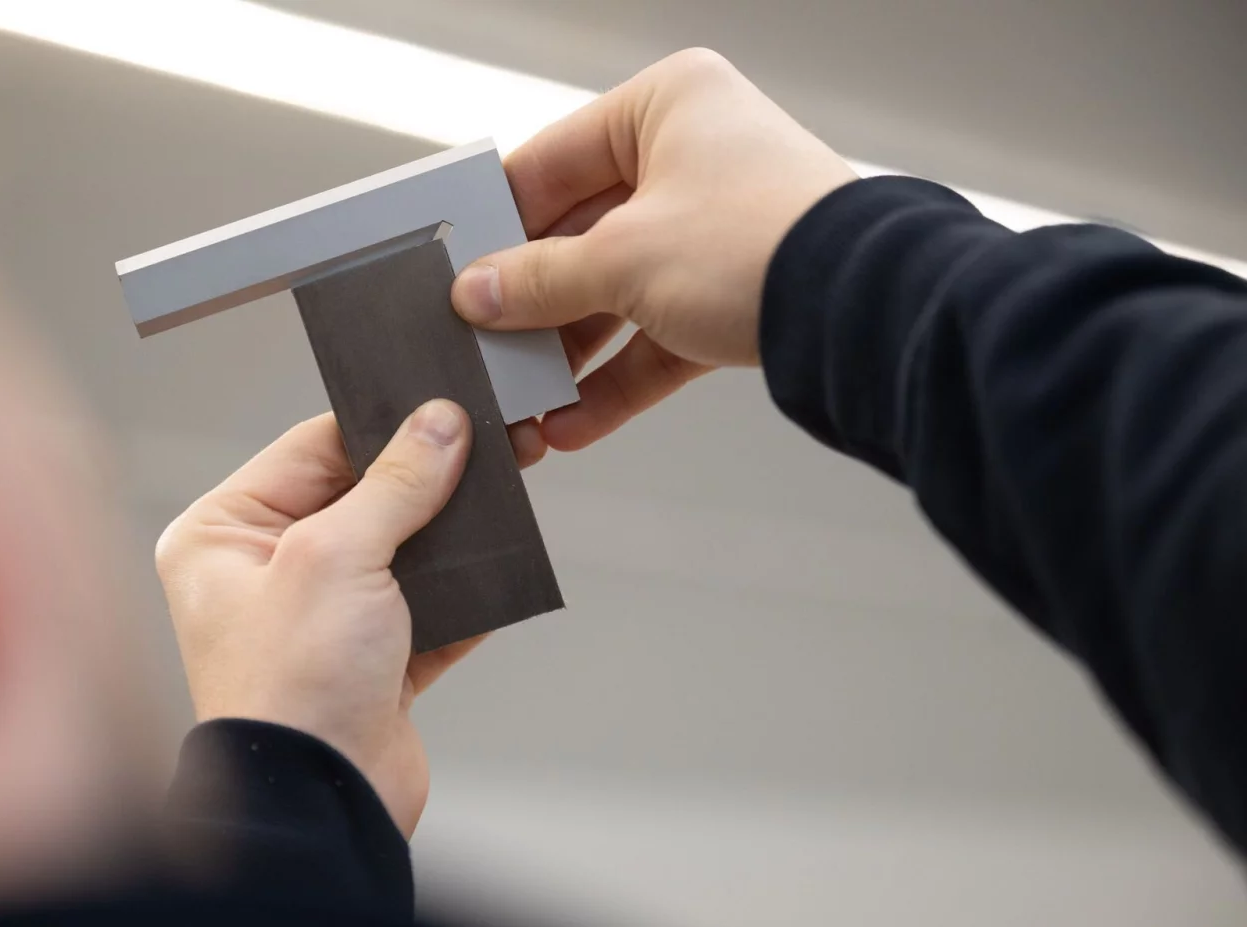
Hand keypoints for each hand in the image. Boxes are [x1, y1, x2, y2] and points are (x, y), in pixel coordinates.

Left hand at [156, 401, 486, 837]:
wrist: (322, 803)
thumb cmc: (291, 685)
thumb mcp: (338, 555)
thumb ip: (394, 484)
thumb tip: (439, 425)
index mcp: (222, 536)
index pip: (311, 449)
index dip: (379, 423)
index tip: (442, 402)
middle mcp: (263, 573)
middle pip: (361, 496)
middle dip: (427, 476)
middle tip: (491, 441)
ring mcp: (319, 621)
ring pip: (400, 551)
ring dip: (452, 532)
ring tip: (509, 494)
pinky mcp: (370, 665)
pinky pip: (428, 610)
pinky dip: (465, 592)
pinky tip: (504, 564)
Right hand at [452, 48, 856, 451]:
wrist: (864, 312)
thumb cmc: (759, 244)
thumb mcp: (622, 261)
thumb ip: (539, 280)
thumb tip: (477, 293)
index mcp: (666, 106)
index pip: (552, 162)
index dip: (499, 222)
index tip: (460, 269)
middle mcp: (695, 155)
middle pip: (583, 235)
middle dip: (536, 305)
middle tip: (486, 344)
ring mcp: (719, 227)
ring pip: (620, 292)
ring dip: (572, 353)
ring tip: (525, 398)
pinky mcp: (737, 291)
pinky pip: (660, 334)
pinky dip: (620, 378)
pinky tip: (574, 422)